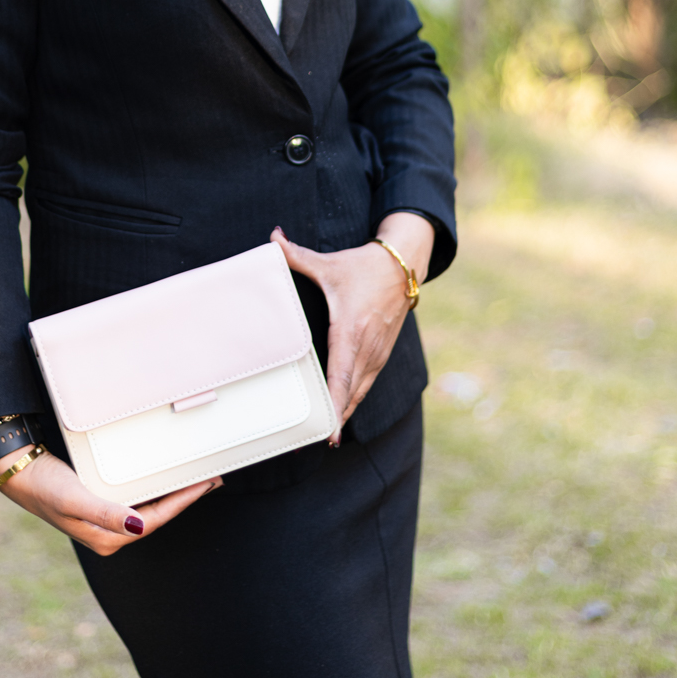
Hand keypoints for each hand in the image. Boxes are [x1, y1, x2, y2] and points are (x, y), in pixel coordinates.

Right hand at [0, 446, 221, 555]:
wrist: (16, 472)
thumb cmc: (43, 486)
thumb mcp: (75, 499)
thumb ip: (107, 514)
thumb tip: (139, 527)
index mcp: (107, 538)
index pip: (157, 519)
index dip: (184, 501)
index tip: (207, 484)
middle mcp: (109, 533)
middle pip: (157, 516)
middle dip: (185, 498)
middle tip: (211, 479)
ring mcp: (104, 520)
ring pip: (148, 508)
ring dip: (171, 493)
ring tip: (193, 478)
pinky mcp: (99, 505)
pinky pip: (135, 498)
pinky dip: (153, 488)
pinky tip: (161, 479)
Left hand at [272, 212, 432, 443]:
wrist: (404, 267)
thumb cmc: (363, 267)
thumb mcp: (329, 263)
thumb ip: (297, 255)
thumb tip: (272, 237)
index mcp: (351, 329)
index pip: (342, 372)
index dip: (335, 400)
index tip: (329, 427)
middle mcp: (367, 346)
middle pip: (351, 390)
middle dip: (336, 416)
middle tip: (317, 440)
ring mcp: (377, 352)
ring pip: (360, 390)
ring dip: (345, 412)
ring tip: (327, 436)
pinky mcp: (381, 353)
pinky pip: (366, 383)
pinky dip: (354, 400)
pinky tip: (341, 414)